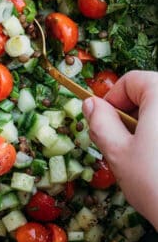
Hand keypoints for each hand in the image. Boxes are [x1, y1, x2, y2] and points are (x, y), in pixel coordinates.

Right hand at [82, 70, 157, 229]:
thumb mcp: (117, 153)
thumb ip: (100, 122)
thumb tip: (91, 105)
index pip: (132, 80)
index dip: (111, 99)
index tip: (103, 120)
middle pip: (151, 96)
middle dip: (131, 117)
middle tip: (122, 145)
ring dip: (150, 131)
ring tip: (144, 160)